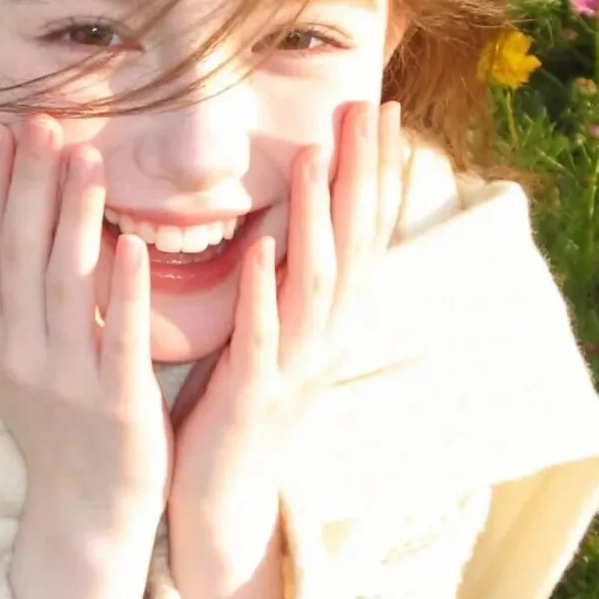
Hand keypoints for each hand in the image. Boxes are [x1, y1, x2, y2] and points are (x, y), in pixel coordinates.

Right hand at [0, 115, 171, 542]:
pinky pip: (117, 336)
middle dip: (28, 183)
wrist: (86, 508)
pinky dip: (124, 290)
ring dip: (74, 217)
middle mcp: (15, 354)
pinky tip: (132, 243)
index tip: (1, 129)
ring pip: (64, 284)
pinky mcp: (116, 403)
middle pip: (18, 253)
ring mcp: (63, 380)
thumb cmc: (49, 426)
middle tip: (43, 121)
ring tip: (88, 158)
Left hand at [167, 100, 403, 530]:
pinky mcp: (255, 394)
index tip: (377, 108)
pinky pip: (263, 337)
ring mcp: (295, 366)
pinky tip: (261, 249)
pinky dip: (265, 291)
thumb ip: (283, 278)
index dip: (372, 171)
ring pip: (318, 282)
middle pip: (354, 243)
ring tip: (311, 157)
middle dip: (359, 174)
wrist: (221, 491)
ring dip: (316, 217)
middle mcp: (327, 337)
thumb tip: (281, 213)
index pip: (361, 231)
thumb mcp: (269, 329)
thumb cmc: (237, 399)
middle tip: (364, 107)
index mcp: (329, 318)